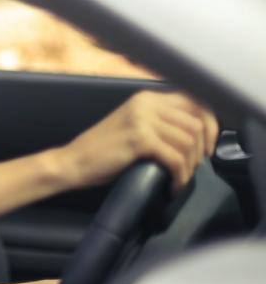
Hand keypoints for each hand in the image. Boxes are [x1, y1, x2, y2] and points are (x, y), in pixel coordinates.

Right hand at [55, 91, 218, 193]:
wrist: (73, 162)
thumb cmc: (102, 152)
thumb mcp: (133, 127)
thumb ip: (159, 123)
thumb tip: (197, 135)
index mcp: (146, 98)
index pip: (195, 102)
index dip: (210, 125)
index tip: (207, 147)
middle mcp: (145, 103)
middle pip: (196, 122)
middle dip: (201, 150)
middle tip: (192, 168)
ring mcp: (142, 119)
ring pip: (188, 142)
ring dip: (190, 166)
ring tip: (179, 178)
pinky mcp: (139, 139)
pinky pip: (175, 159)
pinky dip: (179, 177)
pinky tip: (172, 185)